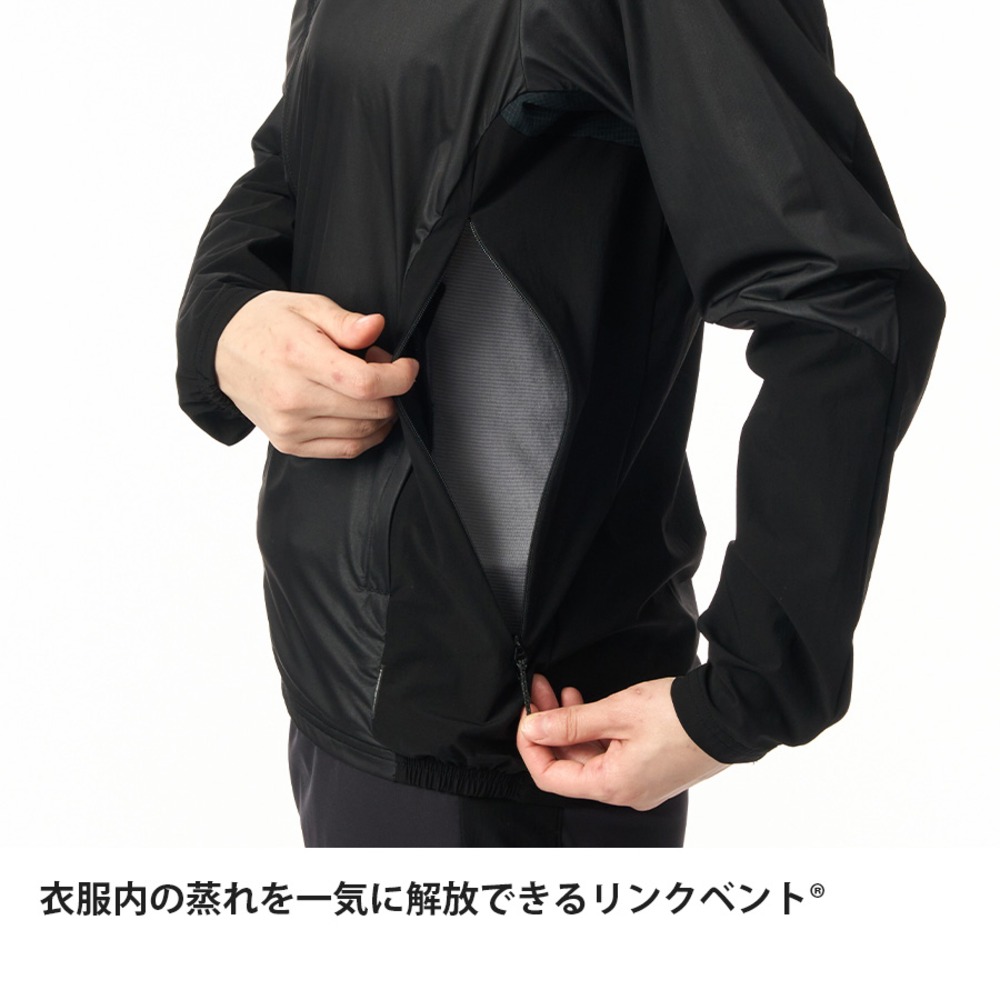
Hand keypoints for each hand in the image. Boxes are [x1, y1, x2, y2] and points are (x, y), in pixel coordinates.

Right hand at [215, 289, 419, 457]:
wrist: (222, 353)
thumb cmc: (266, 326)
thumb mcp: (306, 305)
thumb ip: (345, 321)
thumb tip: (375, 328)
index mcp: (299, 358)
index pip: (365, 384)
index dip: (398, 378)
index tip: (407, 367)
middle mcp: (293, 398)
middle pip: (370, 410)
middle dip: (391, 392)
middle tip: (381, 370)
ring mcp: (290, 426)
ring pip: (363, 433)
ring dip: (381, 414)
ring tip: (366, 388)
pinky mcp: (290, 444)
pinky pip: (346, 449)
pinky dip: (366, 435)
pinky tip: (364, 414)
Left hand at [517, 673, 728, 810]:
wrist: (732, 716)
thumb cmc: (679, 717)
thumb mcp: (617, 712)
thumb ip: (571, 723)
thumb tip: (532, 728)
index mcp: (612, 786)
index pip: (550, 777)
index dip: (531, 746)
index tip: (528, 713)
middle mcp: (624, 793)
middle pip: (569, 766)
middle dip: (549, 727)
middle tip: (540, 691)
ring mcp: (640, 784)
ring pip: (590, 757)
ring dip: (571, 725)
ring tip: (562, 690)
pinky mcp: (652, 770)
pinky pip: (611, 755)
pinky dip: (595, 731)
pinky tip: (588, 705)